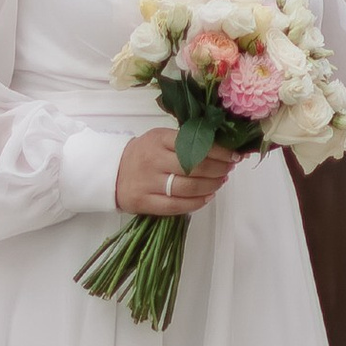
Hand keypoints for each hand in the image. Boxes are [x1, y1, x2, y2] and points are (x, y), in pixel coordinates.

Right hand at [114, 125, 240, 220]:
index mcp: (159, 139)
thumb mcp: (160, 138)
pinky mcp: (144, 202)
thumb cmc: (144, 154)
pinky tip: (207, 197)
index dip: (219, 151)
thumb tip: (222, 148)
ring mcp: (148, 182)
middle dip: (218, 169)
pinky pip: (176, 206)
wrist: (111, 172)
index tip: (234, 155)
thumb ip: (185, 141)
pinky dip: (196, 203)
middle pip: (195, 167)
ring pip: (188, 188)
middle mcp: (153, 160)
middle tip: (229, 169)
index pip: (195, 144)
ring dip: (211, 186)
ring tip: (220, 182)